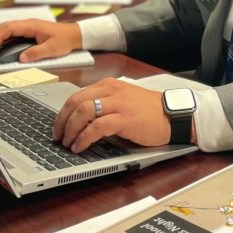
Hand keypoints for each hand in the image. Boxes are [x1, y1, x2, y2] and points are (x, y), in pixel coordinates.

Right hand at [0, 19, 80, 62]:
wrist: (74, 34)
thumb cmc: (65, 39)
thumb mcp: (51, 48)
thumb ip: (36, 53)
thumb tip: (22, 58)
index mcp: (32, 26)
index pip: (10, 28)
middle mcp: (29, 24)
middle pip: (7, 26)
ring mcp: (30, 27)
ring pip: (10, 28)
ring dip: (0, 35)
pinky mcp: (31, 31)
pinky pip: (15, 32)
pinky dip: (6, 37)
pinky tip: (3, 44)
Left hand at [53, 78, 180, 150]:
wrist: (174, 115)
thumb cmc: (150, 112)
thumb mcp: (124, 101)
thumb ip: (105, 105)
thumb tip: (80, 121)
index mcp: (110, 85)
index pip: (77, 95)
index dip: (62, 113)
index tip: (58, 127)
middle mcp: (112, 90)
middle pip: (75, 102)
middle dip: (62, 122)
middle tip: (58, 137)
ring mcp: (119, 103)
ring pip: (83, 112)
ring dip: (71, 130)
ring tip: (68, 143)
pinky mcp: (125, 118)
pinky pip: (97, 126)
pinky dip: (84, 137)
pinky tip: (80, 146)